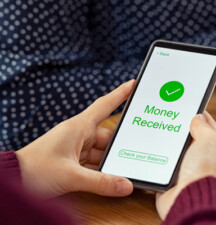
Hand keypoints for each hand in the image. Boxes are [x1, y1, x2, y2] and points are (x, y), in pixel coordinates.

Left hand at [16, 80, 134, 197]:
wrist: (11, 181)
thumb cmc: (34, 170)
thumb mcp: (71, 176)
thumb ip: (101, 182)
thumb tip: (126, 185)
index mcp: (78, 127)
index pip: (104, 106)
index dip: (120, 94)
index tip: (133, 85)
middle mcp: (78, 135)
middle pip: (108, 137)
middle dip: (121, 147)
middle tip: (138, 152)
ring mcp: (75, 148)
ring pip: (102, 152)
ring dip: (111, 162)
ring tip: (125, 171)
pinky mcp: (72, 162)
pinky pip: (94, 163)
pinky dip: (102, 171)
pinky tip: (111, 179)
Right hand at [155, 112, 215, 219]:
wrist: (190, 198)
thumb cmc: (206, 173)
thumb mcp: (212, 139)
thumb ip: (205, 126)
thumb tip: (198, 118)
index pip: (210, 128)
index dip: (200, 116)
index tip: (189, 106)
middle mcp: (205, 162)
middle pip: (191, 139)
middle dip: (181, 129)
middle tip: (170, 116)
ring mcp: (189, 171)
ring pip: (176, 151)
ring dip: (168, 144)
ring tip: (159, 130)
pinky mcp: (172, 180)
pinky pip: (163, 165)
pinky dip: (157, 159)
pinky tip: (152, 150)